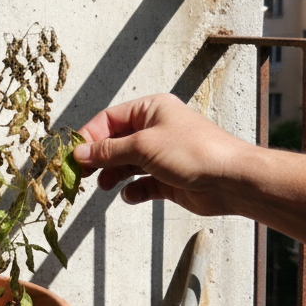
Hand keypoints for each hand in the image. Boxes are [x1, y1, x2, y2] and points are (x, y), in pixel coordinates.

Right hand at [73, 93, 252, 215]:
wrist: (231, 180)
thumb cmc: (194, 152)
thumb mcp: (143, 146)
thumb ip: (108, 151)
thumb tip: (80, 153)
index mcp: (151, 110)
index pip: (109, 119)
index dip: (89, 136)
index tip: (73, 154)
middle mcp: (155, 130)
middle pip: (115, 143)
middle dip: (98, 158)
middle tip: (81, 174)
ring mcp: (162, 155)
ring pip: (126, 164)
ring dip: (113, 175)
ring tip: (104, 185)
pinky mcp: (168, 179)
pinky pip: (142, 184)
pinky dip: (133, 190)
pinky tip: (131, 195)